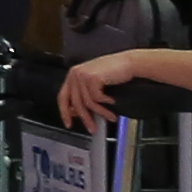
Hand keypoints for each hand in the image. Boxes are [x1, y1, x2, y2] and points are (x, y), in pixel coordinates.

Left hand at [56, 47, 184, 129]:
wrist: (128, 62)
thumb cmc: (114, 72)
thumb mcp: (94, 84)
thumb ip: (83, 95)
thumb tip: (75, 112)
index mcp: (73, 74)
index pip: (63, 97)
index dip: (65, 112)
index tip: (68, 123)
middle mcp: (75, 74)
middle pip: (76, 103)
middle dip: (85, 118)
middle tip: (92, 128)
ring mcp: (83, 75)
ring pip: (88, 103)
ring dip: (101, 112)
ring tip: (110, 116)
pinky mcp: (92, 77)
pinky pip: (97, 99)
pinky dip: (106, 103)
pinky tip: (113, 101)